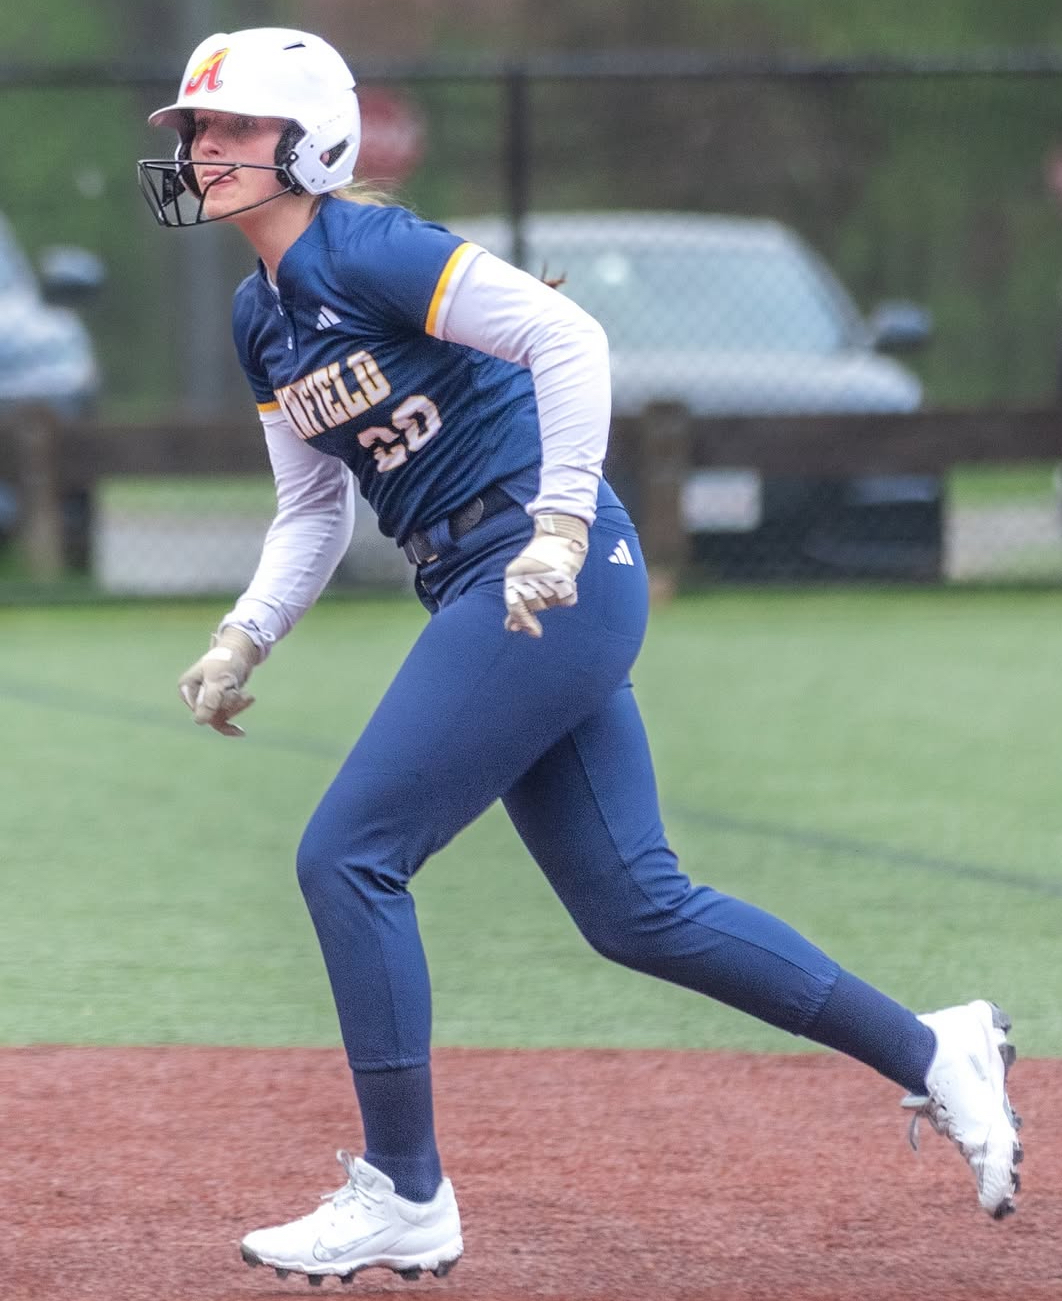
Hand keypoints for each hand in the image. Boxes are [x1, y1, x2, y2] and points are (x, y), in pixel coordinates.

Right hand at [177, 626, 259, 736]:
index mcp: (186, 688)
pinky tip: (243, 724)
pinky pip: (226, 715)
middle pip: (211, 715)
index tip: (233, 691)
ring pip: (220, 716)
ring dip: (237, 707)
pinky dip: (238, 711)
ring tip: (249, 696)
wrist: (241, 651)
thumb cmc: (226, 660)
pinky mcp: (218, 701)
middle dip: (231, 707)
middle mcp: (194, 696)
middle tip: (247, 696)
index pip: (200, 711)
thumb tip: (200, 722)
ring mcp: (206, 699)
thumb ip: (210, 699)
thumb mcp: (218, 679)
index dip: (218, 707)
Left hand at [504, 512, 588, 637]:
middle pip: (535, 606)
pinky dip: (569, 595)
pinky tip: (566, 583)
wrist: (560, 533)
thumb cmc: (540, 559)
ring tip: (554, 579)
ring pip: (551, 603)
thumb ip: (517, 604)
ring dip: (555, 597)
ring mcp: (545, 576)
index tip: (535, 633)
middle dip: (542, 601)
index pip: (515, 606)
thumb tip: (512, 628)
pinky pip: (567, 600)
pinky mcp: (564, 576)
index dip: (522, 620)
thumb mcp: (522, 579)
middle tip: (546, 584)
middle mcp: (527, 576)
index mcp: (513, 575)